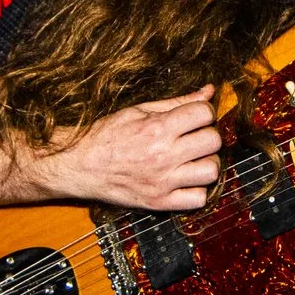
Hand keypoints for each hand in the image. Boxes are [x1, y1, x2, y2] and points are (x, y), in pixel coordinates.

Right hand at [50, 86, 221, 210]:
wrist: (80, 166)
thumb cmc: (107, 136)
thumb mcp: (139, 110)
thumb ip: (177, 102)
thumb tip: (209, 91)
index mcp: (158, 128)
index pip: (205, 113)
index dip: (204, 112)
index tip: (196, 117)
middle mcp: (163, 156)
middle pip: (213, 141)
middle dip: (207, 135)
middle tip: (194, 137)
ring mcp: (163, 182)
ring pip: (211, 172)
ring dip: (207, 163)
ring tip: (193, 159)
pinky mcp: (160, 202)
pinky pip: (198, 199)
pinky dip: (197, 189)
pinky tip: (185, 179)